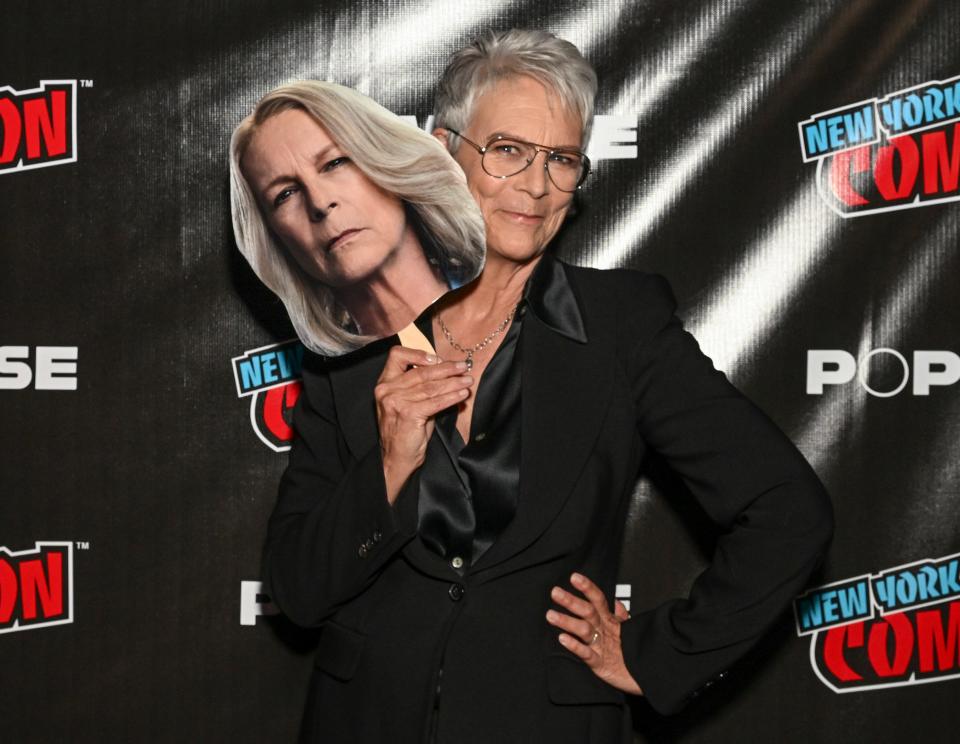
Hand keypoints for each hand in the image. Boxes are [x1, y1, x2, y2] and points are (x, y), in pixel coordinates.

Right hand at [374, 346, 471, 502]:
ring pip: (431, 387)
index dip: (418, 354)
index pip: (397, 356)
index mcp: (385, 383)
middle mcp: (387, 390)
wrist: (396, 458)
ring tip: (468, 381)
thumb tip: (449, 373)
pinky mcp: (407, 414)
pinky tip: (462, 395)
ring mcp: (396, 401)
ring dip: (454, 383)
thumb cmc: (406, 430)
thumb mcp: (411, 403)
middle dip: (447, 369)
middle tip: (464, 367)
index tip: (437, 359)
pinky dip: (451, 397)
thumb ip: (423, 387)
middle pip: (421, 371)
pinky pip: (435, 402)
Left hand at [546, 573, 642, 694]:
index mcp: (611, 622)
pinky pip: (587, 654)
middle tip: (555, 592)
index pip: (599, 600)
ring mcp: (603, 647)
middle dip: (571, 601)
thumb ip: (622, 616)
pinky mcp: (602, 665)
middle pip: (588, 612)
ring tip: (551, 615)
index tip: (574, 577)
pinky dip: (575, 646)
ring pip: (584, 631)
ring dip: (567, 622)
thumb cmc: (636, 653)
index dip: (587, 588)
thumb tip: (616, 602)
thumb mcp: (630, 630)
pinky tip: (562, 639)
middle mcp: (605, 631)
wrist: (649, 674)